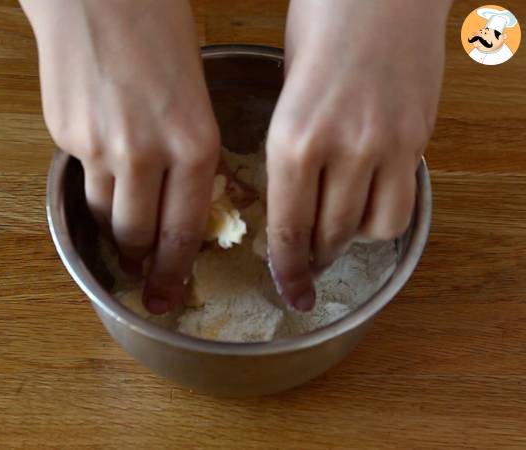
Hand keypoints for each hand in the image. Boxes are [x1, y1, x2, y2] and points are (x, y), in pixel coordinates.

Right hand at [21, 0, 219, 313]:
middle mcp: (147, 154)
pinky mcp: (65, 136)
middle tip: (143, 265)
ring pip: (104, 216)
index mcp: (195, 145)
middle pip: (137, 237)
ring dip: (116, 225)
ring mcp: (100, 147)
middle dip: (141, 258)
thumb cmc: (162, 32)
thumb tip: (191, 201)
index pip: (184, 233)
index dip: (174, 272)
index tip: (167, 295)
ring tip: (124, 219)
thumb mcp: (199, 99)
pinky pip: (83, 180)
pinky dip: (96, 184)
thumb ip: (193, 156)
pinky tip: (106, 161)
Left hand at [266, 0, 450, 309]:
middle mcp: (339, 150)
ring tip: (337, 229)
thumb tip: (295, 197)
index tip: (291, 293)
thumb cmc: (322, 23)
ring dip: (349, 240)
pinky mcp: (416, 140)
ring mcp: (385, 146)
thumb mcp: (285, 89)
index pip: (288, 228)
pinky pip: (401, 206)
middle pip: (328, 236)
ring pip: (369, 230)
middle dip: (315, 259)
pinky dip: (380, 219)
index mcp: (290, 138)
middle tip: (308, 262)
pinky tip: (367, 204)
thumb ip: (290, 148)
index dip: (288, 270)